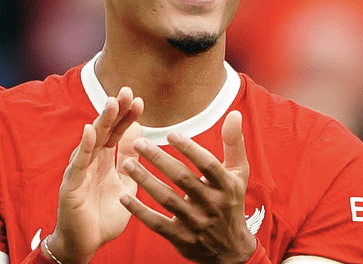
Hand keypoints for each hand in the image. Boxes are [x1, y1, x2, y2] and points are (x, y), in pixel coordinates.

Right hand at [47, 87, 143, 263]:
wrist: (86, 244)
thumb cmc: (104, 216)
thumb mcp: (125, 184)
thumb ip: (130, 160)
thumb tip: (139, 135)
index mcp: (105, 160)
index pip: (117, 133)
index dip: (126, 117)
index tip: (140, 101)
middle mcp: (91, 161)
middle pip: (104, 130)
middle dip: (115, 111)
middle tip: (127, 91)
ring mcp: (80, 170)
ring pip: (91, 141)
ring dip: (101, 121)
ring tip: (111, 104)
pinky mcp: (71, 185)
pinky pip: (78, 163)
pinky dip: (83, 146)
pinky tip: (89, 131)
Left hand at [119, 110, 255, 263]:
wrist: (231, 249)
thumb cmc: (231, 201)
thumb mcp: (239, 173)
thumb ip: (233, 143)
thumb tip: (234, 113)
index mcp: (227, 186)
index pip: (208, 164)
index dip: (190, 148)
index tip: (170, 133)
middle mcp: (212, 205)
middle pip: (183, 179)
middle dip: (159, 160)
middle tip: (139, 143)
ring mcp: (196, 223)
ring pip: (167, 200)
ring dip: (145, 181)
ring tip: (127, 163)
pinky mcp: (181, 239)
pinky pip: (157, 224)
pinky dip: (140, 211)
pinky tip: (124, 196)